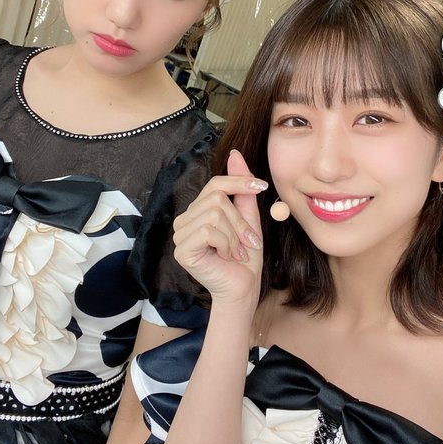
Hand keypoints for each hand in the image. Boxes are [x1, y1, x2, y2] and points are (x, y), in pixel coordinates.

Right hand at [173, 150, 266, 309]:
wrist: (243, 288)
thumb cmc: (245, 257)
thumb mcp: (248, 217)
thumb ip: (241, 189)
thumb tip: (235, 155)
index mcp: (198, 211)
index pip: (215, 184)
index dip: (239, 182)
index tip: (262, 186)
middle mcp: (184, 220)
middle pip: (216, 198)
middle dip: (240, 221)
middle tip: (248, 241)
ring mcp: (180, 234)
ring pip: (214, 214)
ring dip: (235, 235)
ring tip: (237, 252)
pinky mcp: (182, 249)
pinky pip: (209, 231)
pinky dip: (227, 244)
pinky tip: (228, 257)